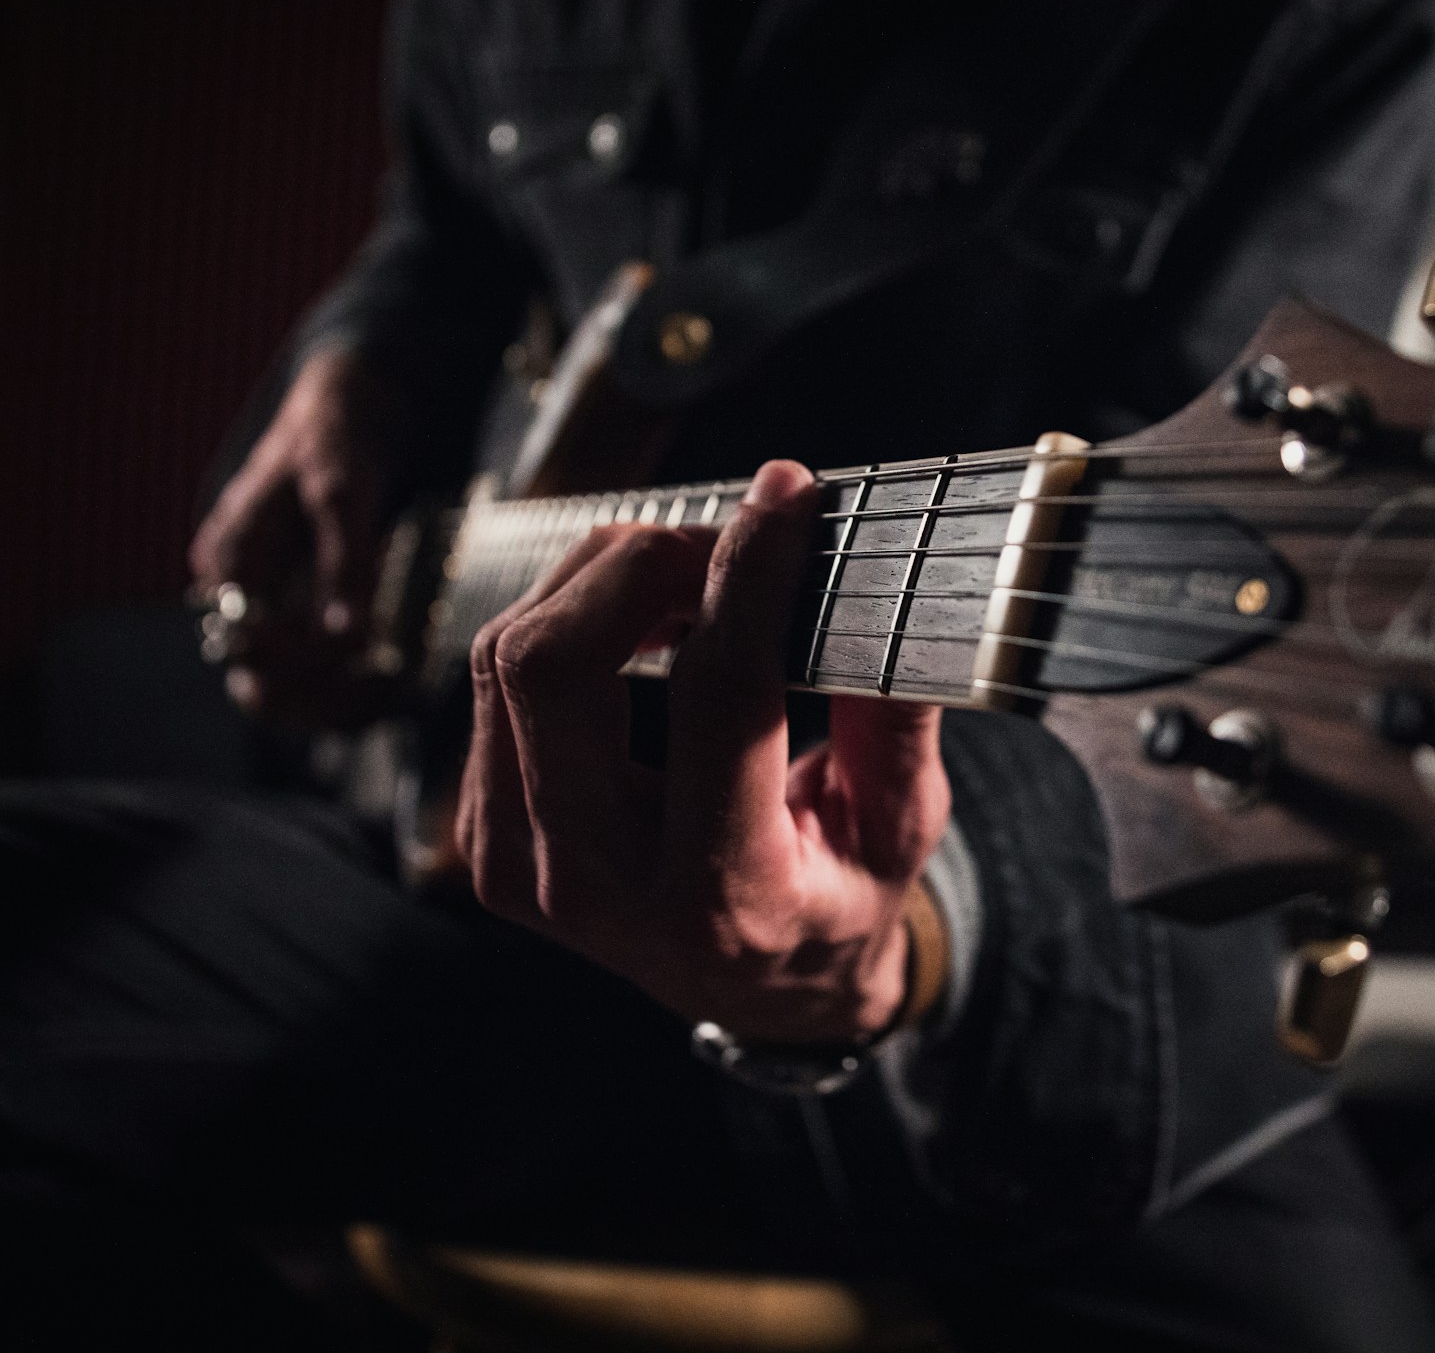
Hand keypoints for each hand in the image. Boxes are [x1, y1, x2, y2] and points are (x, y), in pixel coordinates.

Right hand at [189, 344, 394, 722]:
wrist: (349, 410)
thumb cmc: (336, 441)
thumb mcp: (341, 492)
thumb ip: (343, 562)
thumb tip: (346, 636)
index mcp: (230, 562)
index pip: (252, 648)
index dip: (310, 666)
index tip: (373, 657)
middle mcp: (240, 595)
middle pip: (260, 685)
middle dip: (323, 699)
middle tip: (392, 688)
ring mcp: (268, 608)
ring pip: (289, 692)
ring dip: (340, 704)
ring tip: (401, 690)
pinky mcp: (301, 614)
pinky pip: (316, 674)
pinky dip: (352, 688)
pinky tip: (399, 681)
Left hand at [454, 460, 950, 1042]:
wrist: (755, 990)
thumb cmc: (837, 897)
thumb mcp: (898, 828)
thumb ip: (891, 721)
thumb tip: (879, 593)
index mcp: (723, 897)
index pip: (718, 698)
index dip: (751, 576)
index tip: (786, 496)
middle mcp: (597, 887)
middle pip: (551, 666)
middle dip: (639, 564)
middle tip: (723, 544)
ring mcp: (520, 864)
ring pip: (507, 656)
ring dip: (600, 581)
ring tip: (690, 576)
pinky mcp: (484, 833)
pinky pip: (495, 680)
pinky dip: (565, 618)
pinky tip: (641, 619)